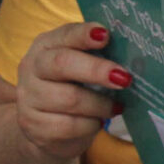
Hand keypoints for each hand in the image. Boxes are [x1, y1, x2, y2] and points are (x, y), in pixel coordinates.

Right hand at [15, 21, 128, 159]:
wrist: (47, 129)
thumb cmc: (72, 89)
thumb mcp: (81, 68)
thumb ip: (98, 56)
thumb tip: (134, 57)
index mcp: (46, 46)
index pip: (64, 35)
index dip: (84, 34)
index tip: (105, 35)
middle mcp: (31, 67)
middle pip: (62, 64)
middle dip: (97, 70)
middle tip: (124, 78)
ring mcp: (29, 98)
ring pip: (70, 99)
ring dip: (100, 104)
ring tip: (116, 107)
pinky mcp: (35, 126)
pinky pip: (69, 125)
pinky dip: (91, 124)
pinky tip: (98, 121)